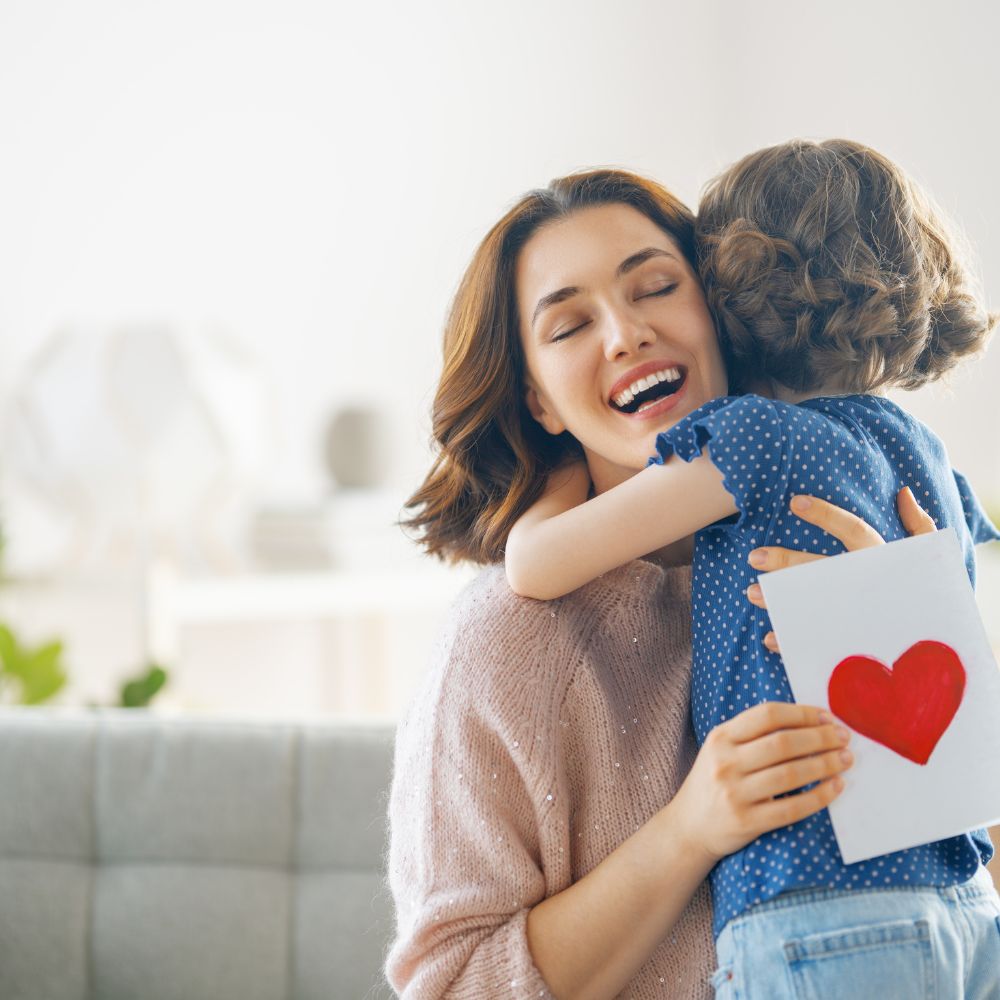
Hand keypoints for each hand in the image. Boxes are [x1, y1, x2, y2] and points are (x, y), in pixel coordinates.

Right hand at [671, 702, 851, 863]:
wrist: (689, 826)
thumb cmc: (714, 782)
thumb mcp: (721, 749)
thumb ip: (753, 734)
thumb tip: (808, 722)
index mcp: (721, 737)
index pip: (767, 715)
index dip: (802, 713)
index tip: (828, 717)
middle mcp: (726, 762)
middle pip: (783, 743)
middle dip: (820, 738)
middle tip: (844, 738)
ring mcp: (735, 793)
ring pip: (790, 775)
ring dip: (825, 765)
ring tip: (845, 760)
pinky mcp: (747, 822)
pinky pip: (792, 808)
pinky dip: (819, 797)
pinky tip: (836, 787)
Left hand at [746, 487, 935, 651]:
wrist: (947, 650)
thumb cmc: (929, 593)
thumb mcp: (932, 557)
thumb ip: (920, 525)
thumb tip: (905, 493)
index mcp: (884, 559)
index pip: (852, 529)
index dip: (825, 514)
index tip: (793, 502)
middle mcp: (869, 586)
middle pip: (822, 568)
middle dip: (786, 562)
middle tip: (754, 556)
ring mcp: (858, 615)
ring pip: (812, 604)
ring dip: (780, 599)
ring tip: (752, 592)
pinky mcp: (852, 642)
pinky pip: (817, 642)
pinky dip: (791, 641)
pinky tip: (769, 636)